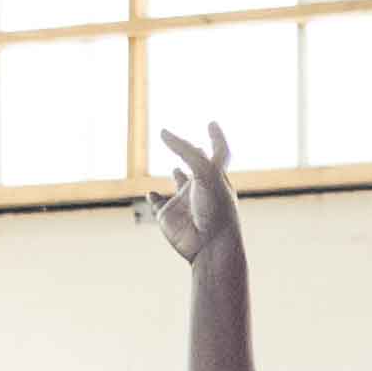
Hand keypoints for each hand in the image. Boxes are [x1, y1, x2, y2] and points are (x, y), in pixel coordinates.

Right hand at [143, 127, 239, 266]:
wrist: (209, 246)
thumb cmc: (215, 208)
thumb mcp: (204, 172)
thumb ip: (186, 150)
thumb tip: (163, 132)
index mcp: (217, 177)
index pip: (219, 152)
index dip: (217, 137)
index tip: (212, 124)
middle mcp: (202, 188)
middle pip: (198, 167)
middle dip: (194, 155)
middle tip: (188, 144)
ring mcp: (185, 202)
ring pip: (181, 186)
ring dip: (178, 176)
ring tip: (176, 169)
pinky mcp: (169, 216)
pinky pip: (159, 204)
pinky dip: (154, 198)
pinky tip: (152, 194)